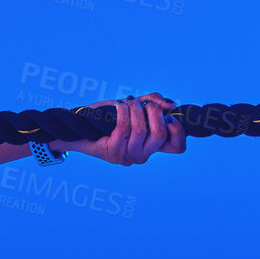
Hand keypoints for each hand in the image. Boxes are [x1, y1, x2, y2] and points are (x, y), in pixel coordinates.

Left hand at [66, 93, 186, 166]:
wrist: (80, 128)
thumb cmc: (109, 117)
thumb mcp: (135, 107)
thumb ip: (154, 103)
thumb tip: (171, 104)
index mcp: (151, 147)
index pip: (178, 147)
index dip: (179, 130)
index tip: (168, 116)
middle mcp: (142, 156)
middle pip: (160, 134)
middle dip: (154, 111)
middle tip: (142, 103)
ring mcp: (128, 157)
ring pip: (141, 129)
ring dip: (135, 109)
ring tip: (127, 101)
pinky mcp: (113, 153)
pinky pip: (124, 128)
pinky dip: (124, 111)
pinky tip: (118, 105)